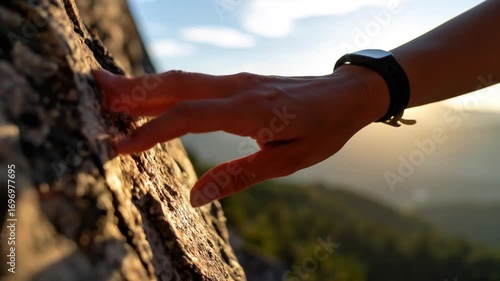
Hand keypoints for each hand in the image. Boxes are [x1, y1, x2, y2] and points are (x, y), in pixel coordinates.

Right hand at [93, 66, 388, 206]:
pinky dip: (166, 86)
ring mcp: (237, 81)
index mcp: (251, 110)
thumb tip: (194, 196)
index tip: (119, 147)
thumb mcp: (288, 162)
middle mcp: (238, 89)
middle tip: (94, 90)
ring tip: (110, 88)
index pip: (188, 117)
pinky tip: (152, 93)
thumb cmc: (323, 129)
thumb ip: (240, 176)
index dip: (152, 131)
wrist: (348, 94)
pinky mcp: (239, 82)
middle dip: (134, 89)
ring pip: (182, 79)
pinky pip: (195, 81)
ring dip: (145, 83)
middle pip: (176, 85)